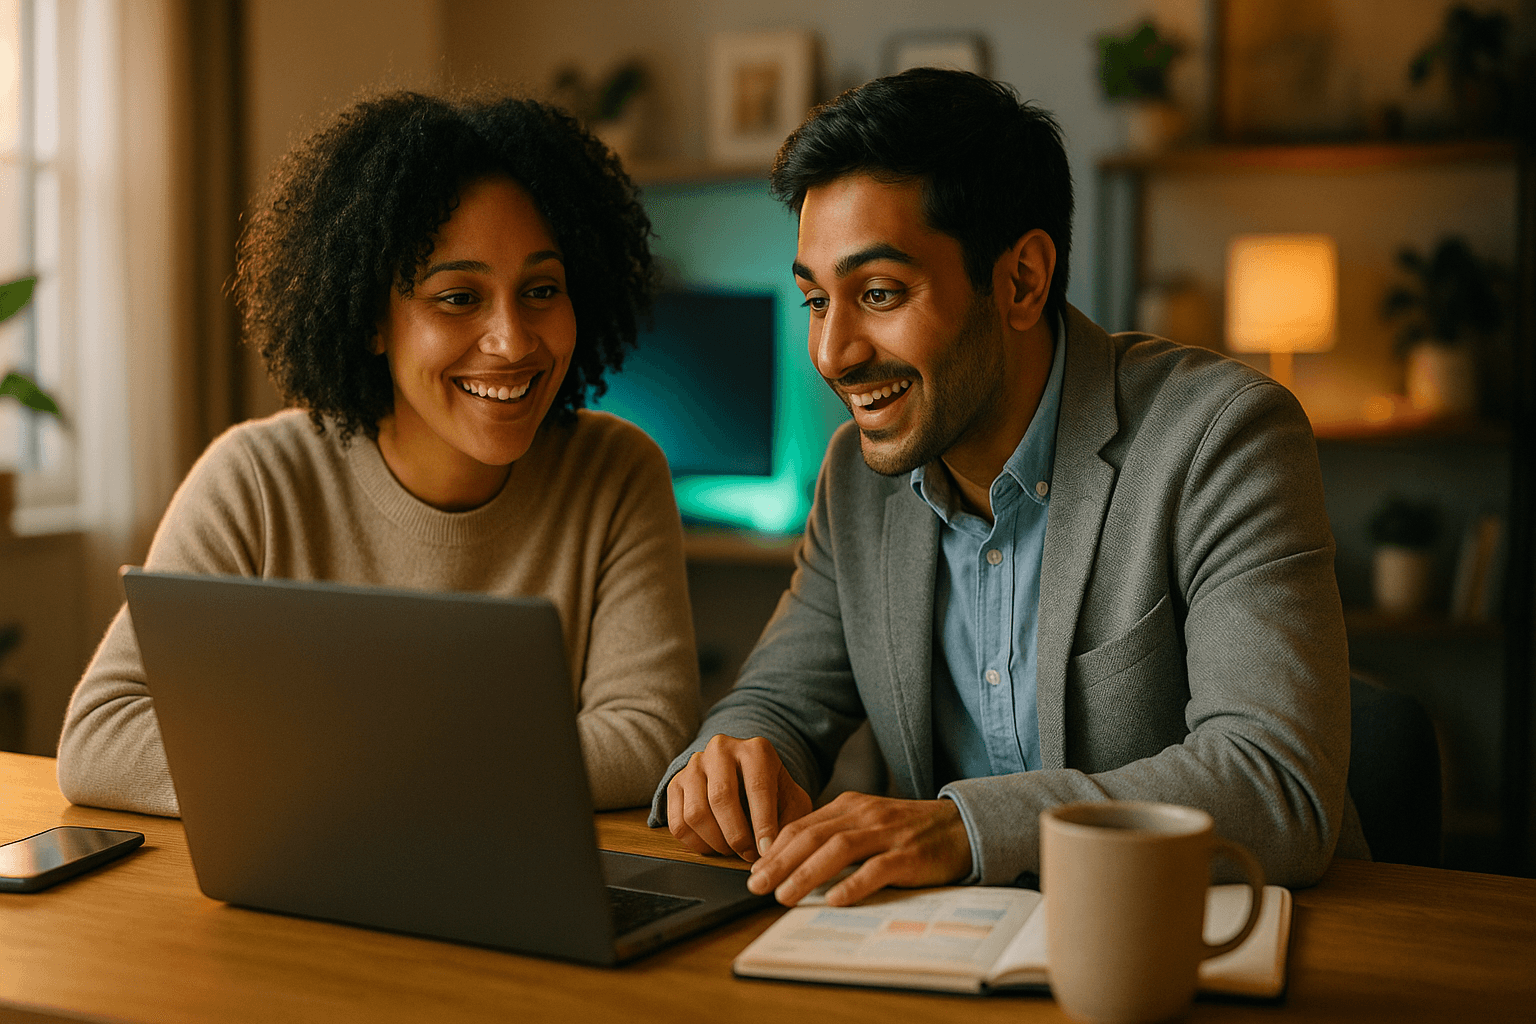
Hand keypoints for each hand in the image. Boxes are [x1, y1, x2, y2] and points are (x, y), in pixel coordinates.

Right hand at [666, 735, 812, 862]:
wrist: (743, 774)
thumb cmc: (771, 791)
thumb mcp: (791, 799)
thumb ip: (789, 820)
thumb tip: (774, 851)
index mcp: (755, 750)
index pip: (757, 788)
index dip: (763, 824)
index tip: (766, 851)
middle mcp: (721, 750)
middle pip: (721, 798)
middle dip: (736, 836)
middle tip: (749, 855)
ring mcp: (694, 765)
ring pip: (696, 813)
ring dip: (715, 841)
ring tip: (732, 849)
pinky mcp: (676, 783)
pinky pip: (677, 823)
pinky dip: (695, 843)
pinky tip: (713, 846)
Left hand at [746, 791, 972, 906]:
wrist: (961, 826)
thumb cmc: (907, 831)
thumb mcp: (867, 823)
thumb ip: (834, 835)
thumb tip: (791, 862)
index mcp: (849, 805)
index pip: (802, 826)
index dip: (775, 849)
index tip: (754, 870)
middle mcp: (864, 814)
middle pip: (812, 836)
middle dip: (779, 862)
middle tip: (756, 885)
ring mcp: (887, 833)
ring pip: (838, 850)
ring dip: (806, 873)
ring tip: (784, 895)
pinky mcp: (909, 855)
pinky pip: (876, 869)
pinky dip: (853, 884)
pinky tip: (834, 900)